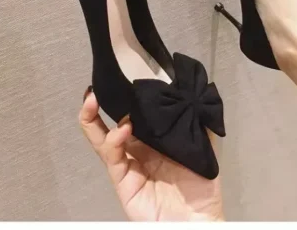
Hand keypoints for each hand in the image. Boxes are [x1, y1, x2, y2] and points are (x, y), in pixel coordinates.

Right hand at [79, 88, 224, 220]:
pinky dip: (113, 140)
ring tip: (92, 100)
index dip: (125, 99)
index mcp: (153, 139)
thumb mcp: (203, 145)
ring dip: (93, 118)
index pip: (134, 114)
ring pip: (102, 138)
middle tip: (95, 88)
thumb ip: (197, 120)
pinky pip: (112, 157)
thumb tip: (192, 92)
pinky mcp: (122, 180)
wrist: (198, 220)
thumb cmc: (202, 185)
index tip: (123, 80)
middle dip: (99, 106)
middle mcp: (137, 148)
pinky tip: (123, 129)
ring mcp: (128, 164)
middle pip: (111, 123)